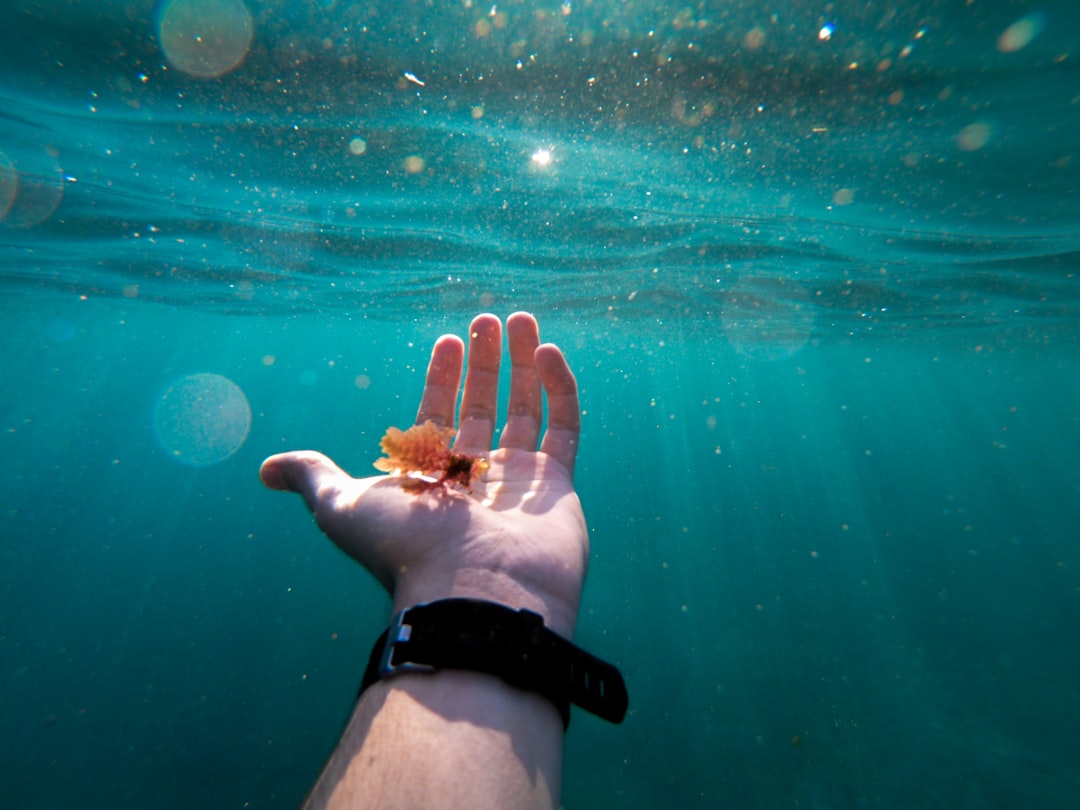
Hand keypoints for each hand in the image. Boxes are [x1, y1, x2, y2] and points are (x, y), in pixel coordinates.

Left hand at [259, 312, 586, 637]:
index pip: (437, 413)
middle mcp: (473, 476)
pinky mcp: (557, 483)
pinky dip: (558, 387)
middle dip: (484, 362)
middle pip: (482, 405)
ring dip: (523, 363)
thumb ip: (311, 479)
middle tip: (489, 319)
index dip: (442, 376)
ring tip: (521, 318)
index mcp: (428, 476)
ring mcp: (518, 479)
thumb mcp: (341, 508)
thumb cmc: (406, 548)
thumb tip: (264, 469)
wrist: (474, 591)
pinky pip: (563, 426)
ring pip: (524, 408)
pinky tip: (546, 350)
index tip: (448, 339)